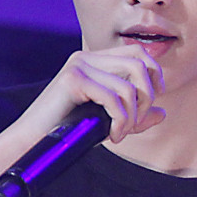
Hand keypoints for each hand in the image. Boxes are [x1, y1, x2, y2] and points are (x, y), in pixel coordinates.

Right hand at [13, 45, 166, 146]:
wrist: (34, 142)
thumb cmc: (70, 132)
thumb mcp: (109, 121)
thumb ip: (135, 116)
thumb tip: (163, 113)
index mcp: (95, 61)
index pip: (138, 54)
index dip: (154, 76)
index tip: (151, 103)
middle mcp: (86, 57)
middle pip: (139, 64)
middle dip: (147, 96)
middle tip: (135, 122)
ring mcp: (78, 66)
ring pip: (128, 86)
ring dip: (133, 116)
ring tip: (120, 133)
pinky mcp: (72, 80)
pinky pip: (113, 99)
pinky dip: (121, 122)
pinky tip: (113, 137)